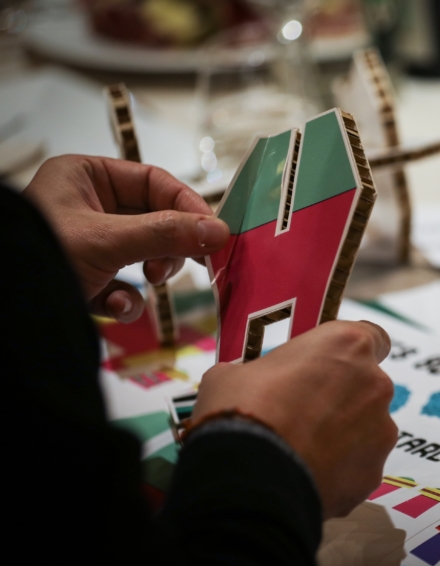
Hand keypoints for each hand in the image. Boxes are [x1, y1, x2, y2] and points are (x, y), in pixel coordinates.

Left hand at [22, 155, 229, 322]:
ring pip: (143, 254)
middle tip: (191, 263)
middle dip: (169, 247)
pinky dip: (125, 299)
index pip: (153, 181)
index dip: (187, 206)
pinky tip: (115, 306)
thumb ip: (166, 234)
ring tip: (146, 283)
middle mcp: (86, 206)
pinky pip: (121, 285)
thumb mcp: (107, 241)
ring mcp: (85, 244)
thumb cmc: (41, 256)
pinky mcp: (84, 279)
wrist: (5, 316)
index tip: (214, 232)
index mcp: (84, 178)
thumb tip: (220, 231)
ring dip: (151, 274)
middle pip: (155, 220)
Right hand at [192, 320, 397, 516]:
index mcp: (347, 346)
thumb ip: (262, 370)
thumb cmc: (242, 410)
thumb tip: (251, 382)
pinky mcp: (374, 473)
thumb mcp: (235, 373)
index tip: (331, 364)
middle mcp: (375, 384)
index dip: (350, 353)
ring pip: (366, 430)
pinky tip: (307, 475)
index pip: (372, 338)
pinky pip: (358, 466)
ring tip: (302, 450)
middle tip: (303, 413)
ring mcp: (380, 431)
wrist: (249, 476)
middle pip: (367, 387)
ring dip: (342, 436)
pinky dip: (339, 470)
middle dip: (341, 399)